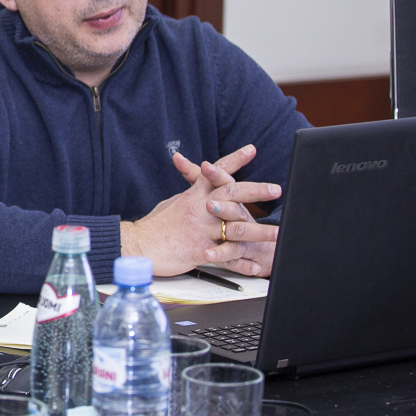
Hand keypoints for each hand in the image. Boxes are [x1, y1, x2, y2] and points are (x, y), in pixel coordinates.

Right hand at [123, 145, 280, 276]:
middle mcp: (200, 209)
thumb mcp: (172, 202)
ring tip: (277, 234)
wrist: (139, 245)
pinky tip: (255, 266)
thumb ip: (189, 192)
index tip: (251, 150)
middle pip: (232, 194)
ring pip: (236, 228)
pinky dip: (242, 263)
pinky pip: (227, 256)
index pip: (216, 172)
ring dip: (259, 232)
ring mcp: (201, 229)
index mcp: (193, 196)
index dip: (234, 160)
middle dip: (256, 190)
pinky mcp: (200, 250)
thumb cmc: (154, 226)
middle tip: (275, 189)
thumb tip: (198, 182)